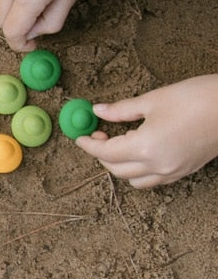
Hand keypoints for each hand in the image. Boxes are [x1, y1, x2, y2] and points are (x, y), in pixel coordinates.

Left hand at [76, 74, 217, 186]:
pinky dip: (140, 171)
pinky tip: (141, 151)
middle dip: (102, 154)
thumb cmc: (197, 98)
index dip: (89, 144)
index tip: (80, 136)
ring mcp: (173, 171)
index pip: (105, 152)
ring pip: (134, 180)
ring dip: (120, 165)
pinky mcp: (185, 171)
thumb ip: (121, 110)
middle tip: (100, 134)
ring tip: (121, 143)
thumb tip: (97, 111)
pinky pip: (153, 179)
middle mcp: (158, 165)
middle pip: (116, 169)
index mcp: (145, 147)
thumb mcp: (153, 100)